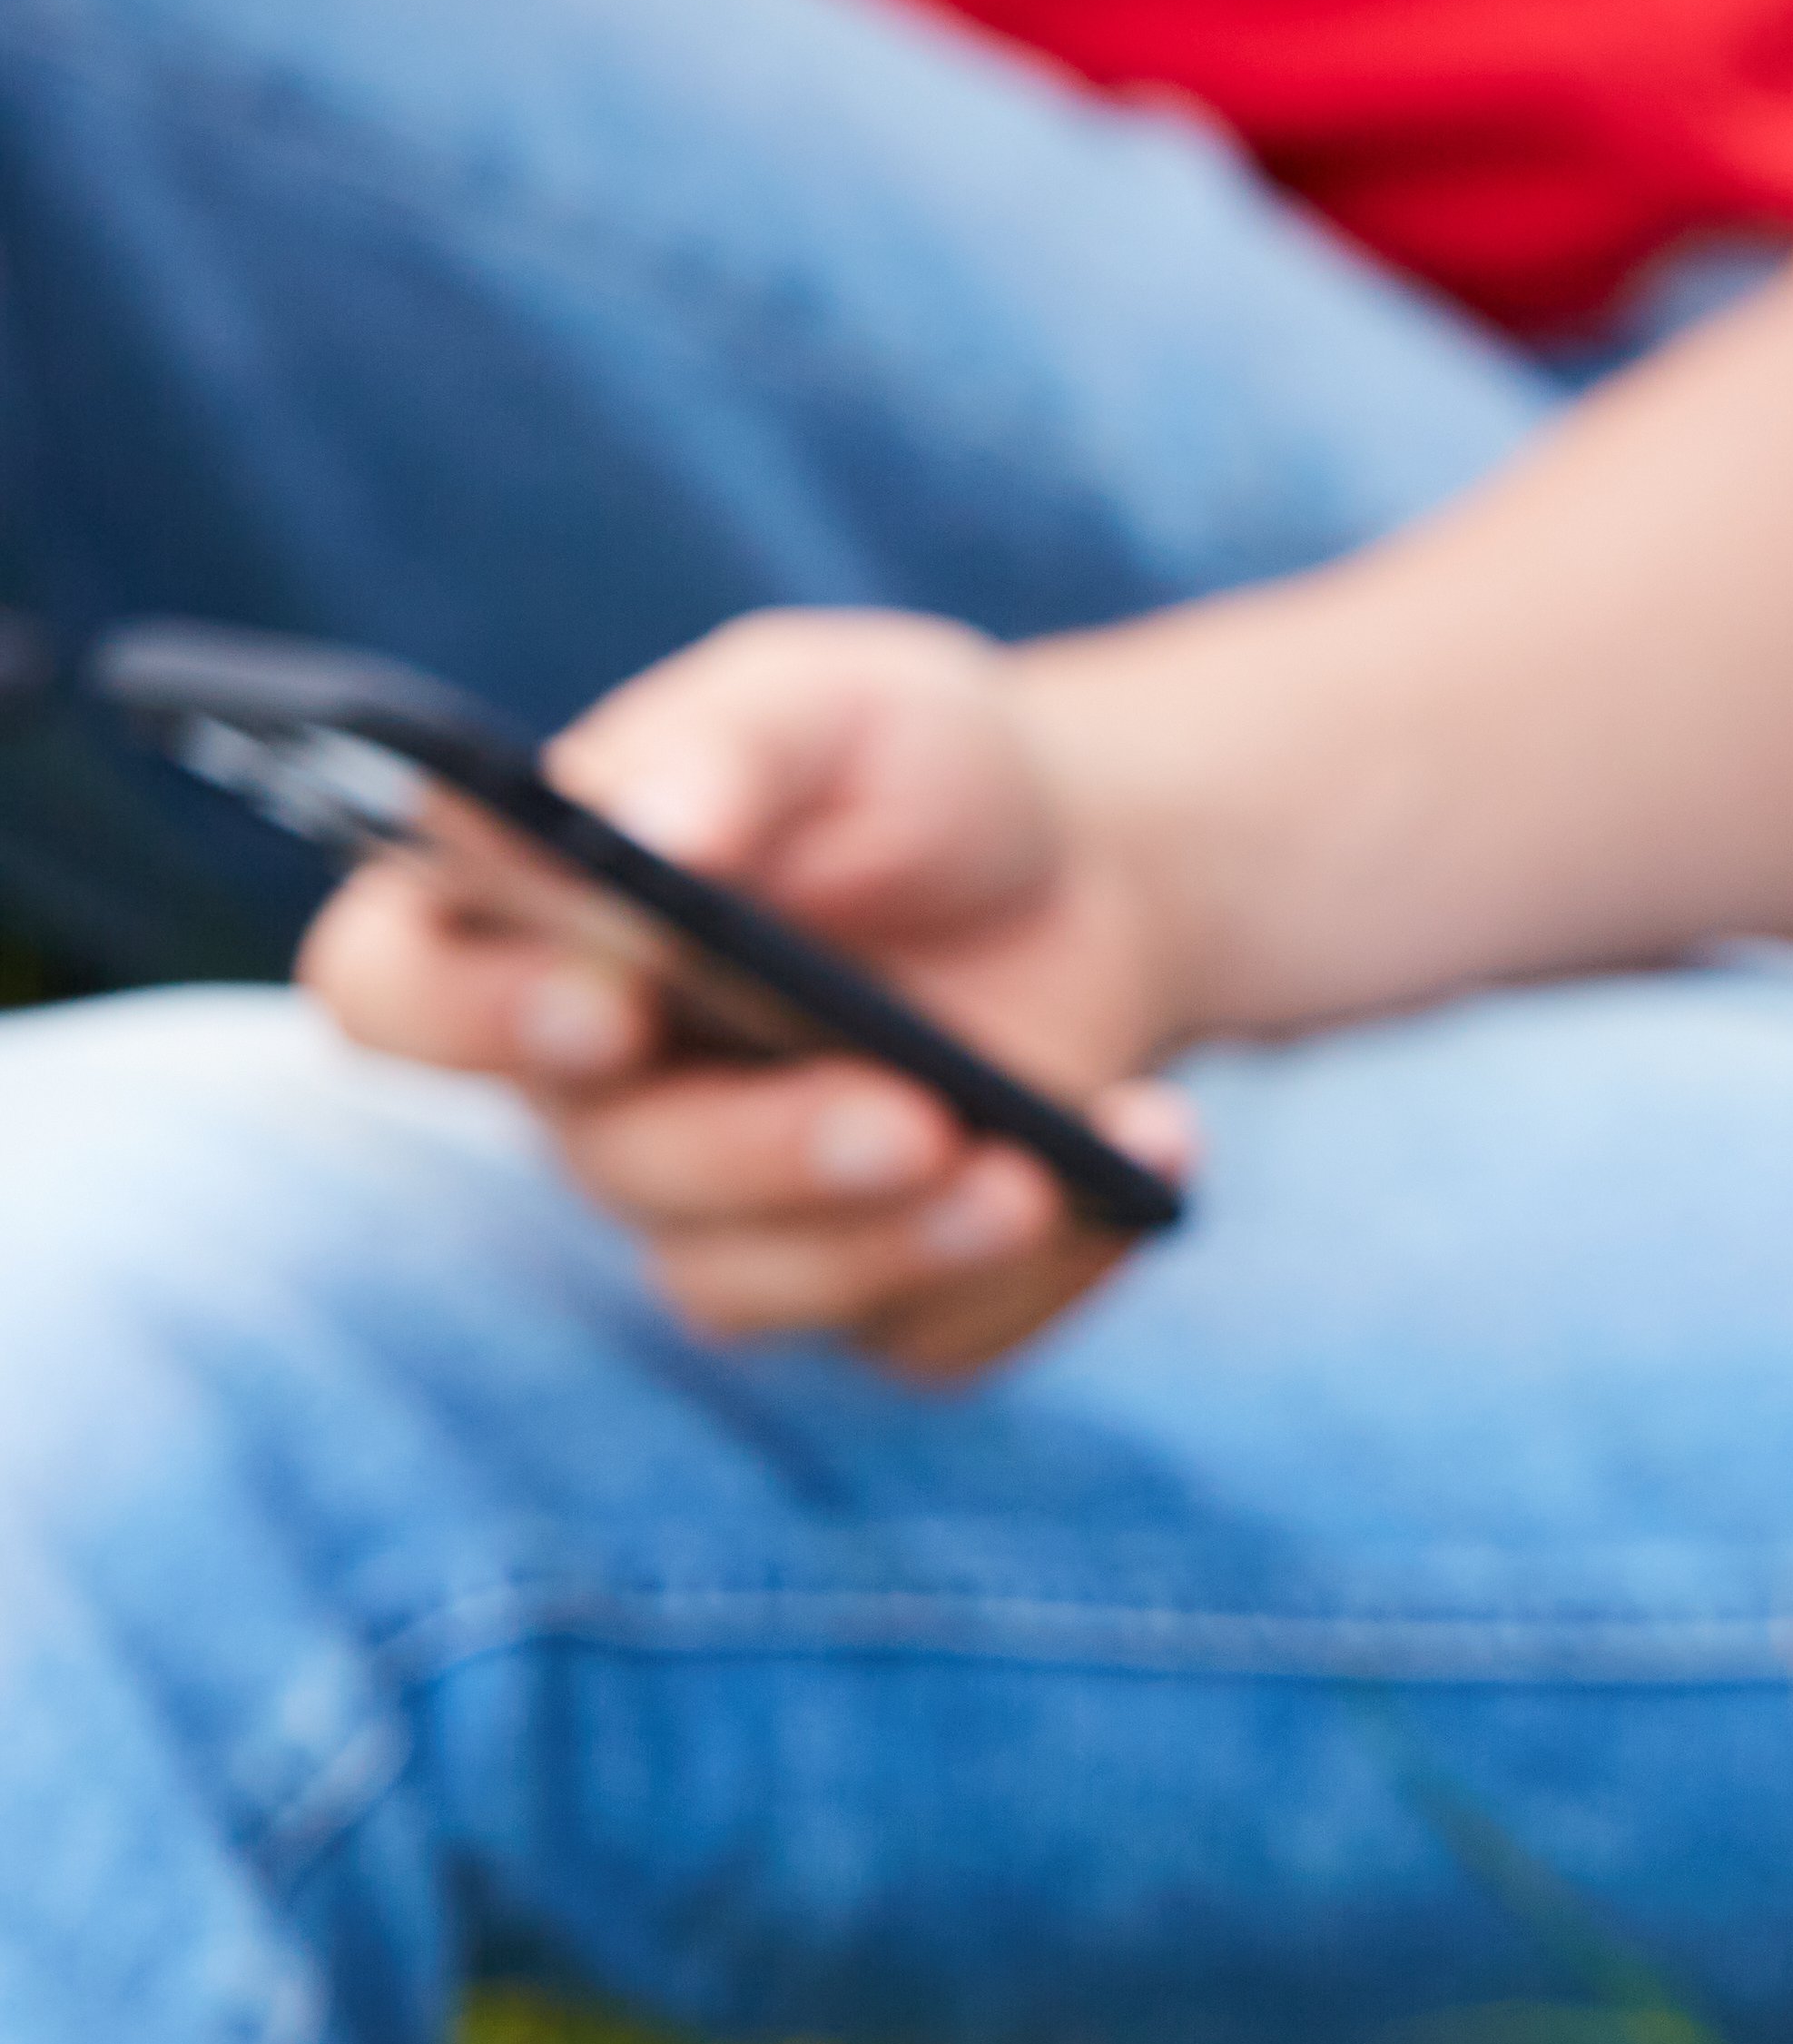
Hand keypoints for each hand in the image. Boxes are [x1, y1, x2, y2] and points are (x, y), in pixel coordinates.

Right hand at [299, 609, 1198, 1374]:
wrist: (1089, 868)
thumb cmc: (912, 770)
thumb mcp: (834, 705)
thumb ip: (732, 747)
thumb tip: (645, 825)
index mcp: (529, 928)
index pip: (398, 993)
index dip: (472, 1017)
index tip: (606, 1002)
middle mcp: (598, 1094)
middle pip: (615, 1167)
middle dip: (768, 1151)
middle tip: (910, 1112)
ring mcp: (729, 1209)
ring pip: (749, 1290)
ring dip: (901, 1244)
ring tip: (1044, 1167)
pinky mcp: (871, 1284)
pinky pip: (927, 1338)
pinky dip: (1051, 1270)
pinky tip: (1143, 1151)